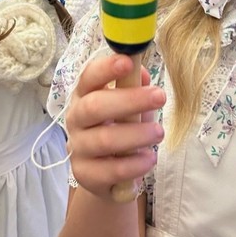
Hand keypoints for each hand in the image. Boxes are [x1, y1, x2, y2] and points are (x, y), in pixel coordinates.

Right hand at [66, 53, 164, 200]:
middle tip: (160, 96)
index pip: (88, 78)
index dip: (105, 69)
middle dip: (129, 100)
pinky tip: (149, 159)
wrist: (107, 174)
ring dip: (135, 135)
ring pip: (103, 140)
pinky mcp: (85, 174)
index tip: (127, 61)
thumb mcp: (130, 107)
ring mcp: (77, 148)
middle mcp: (75, 119)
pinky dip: (133, 164)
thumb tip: (140, 72)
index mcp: (84, 96)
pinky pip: (109, 170)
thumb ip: (135, 89)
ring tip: (159, 132)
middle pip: (93, 107)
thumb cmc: (119, 130)